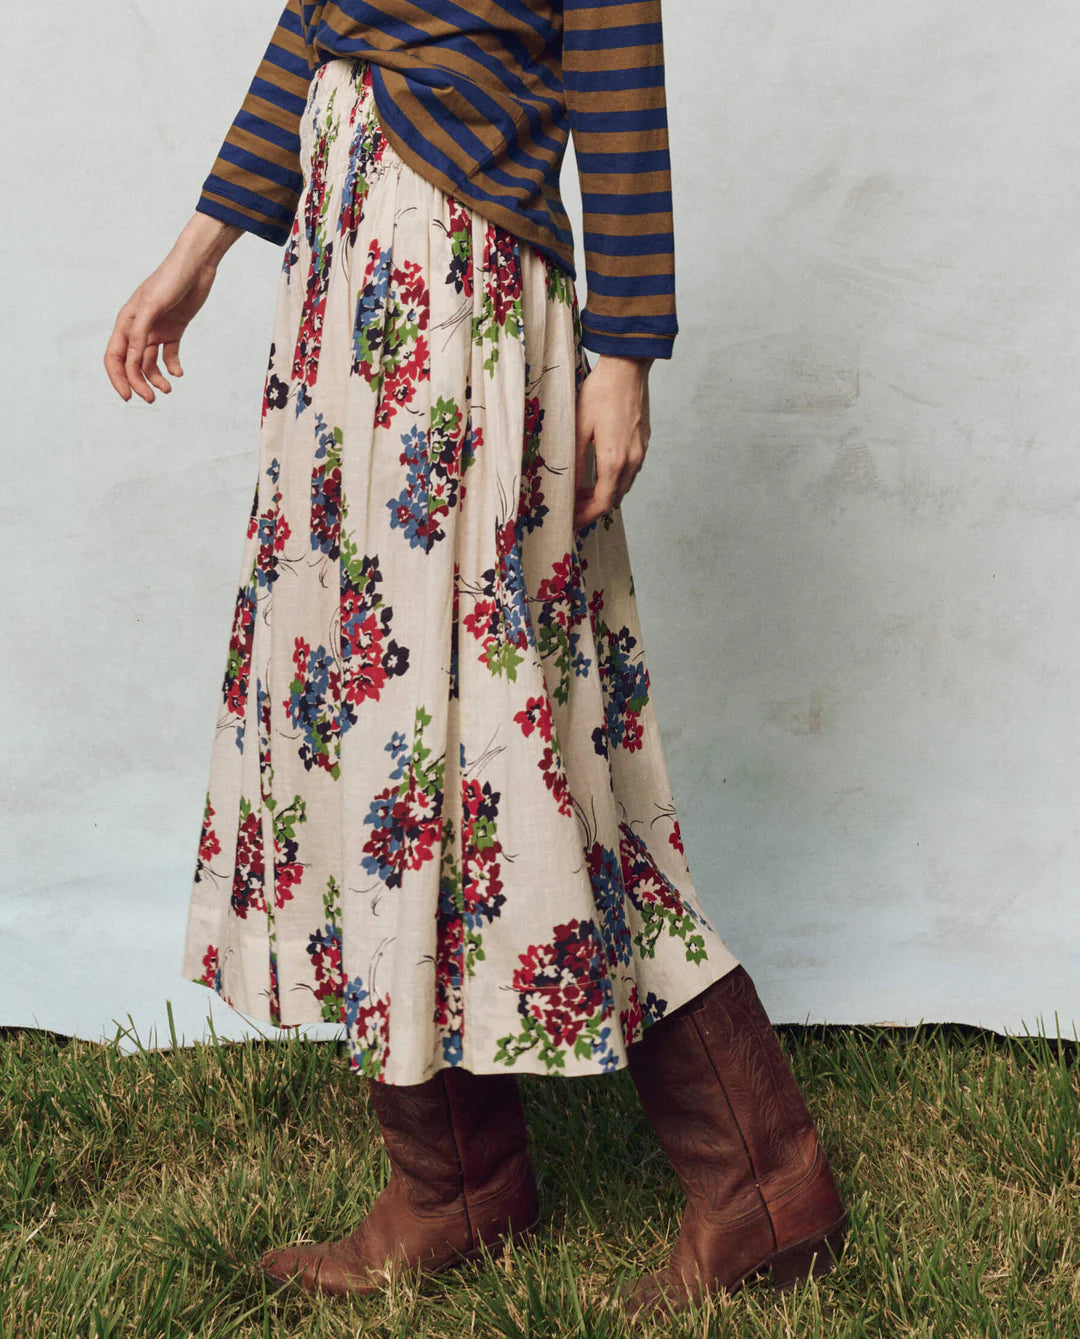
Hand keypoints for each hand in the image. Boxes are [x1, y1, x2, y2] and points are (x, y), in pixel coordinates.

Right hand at [104, 213, 243, 403]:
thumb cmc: (170, 280)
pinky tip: (179, 372)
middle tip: (153, 399)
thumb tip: (131, 361)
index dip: (118, 378)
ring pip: (150, 362)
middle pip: (132, 364)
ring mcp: (156, 329)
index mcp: (126, 322)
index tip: (128, 396)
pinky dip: (173, 366)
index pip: (115, 357)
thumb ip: (139, 334)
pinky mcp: (174, 329)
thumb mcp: (151, 307)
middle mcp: (138, 328)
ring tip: (169, 389)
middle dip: (139, 383)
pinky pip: (169, 354)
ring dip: (157, 378)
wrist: (195, 266)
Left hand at [573, 352, 652, 528]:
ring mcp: (641, 452)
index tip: (572, 521)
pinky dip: (614, 480)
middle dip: (593, 507)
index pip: (602, 503)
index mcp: (614, 461)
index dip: (586, 516)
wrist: (628, 367)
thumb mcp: (578, 427)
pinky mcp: (644, 442)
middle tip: (572, 507)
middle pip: (614, 499)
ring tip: (582, 491)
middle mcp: (632, 461)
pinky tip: (599, 472)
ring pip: (623, 486)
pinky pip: (630, 471)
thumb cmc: (600, 393)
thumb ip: (575, 461)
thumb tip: (569, 486)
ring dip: (604, 494)